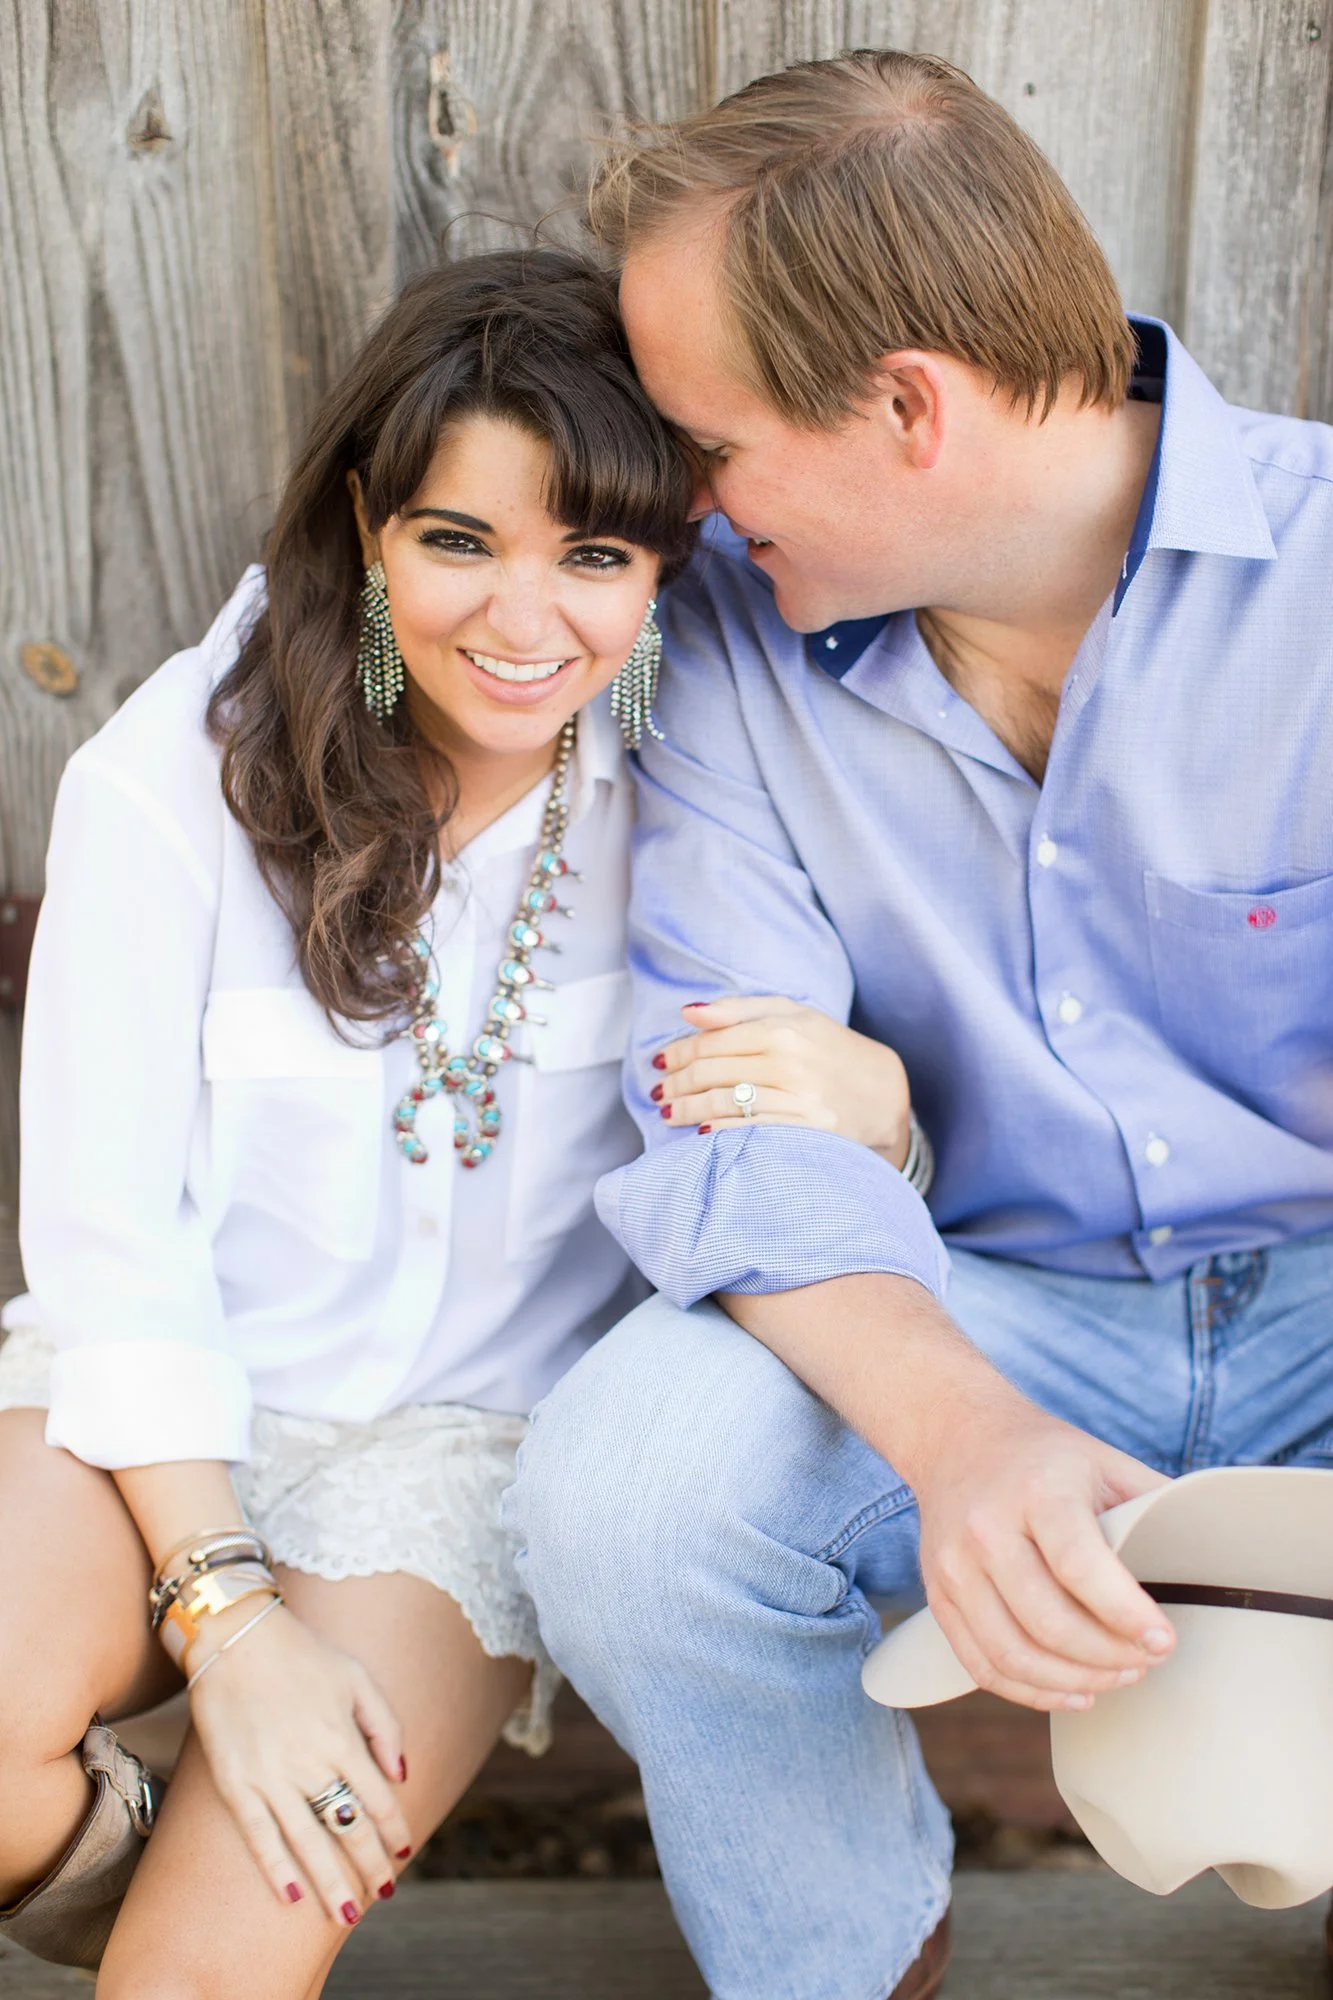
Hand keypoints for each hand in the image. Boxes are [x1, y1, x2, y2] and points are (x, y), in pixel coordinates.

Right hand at [187, 1600, 410, 1925]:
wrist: (235, 1637)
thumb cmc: (302, 1654)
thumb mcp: (357, 1676)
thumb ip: (385, 1725)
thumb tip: (402, 1773)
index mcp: (342, 1737)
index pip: (378, 1800)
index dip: (394, 1832)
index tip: (403, 1853)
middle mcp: (310, 1762)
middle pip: (348, 1828)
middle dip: (369, 1866)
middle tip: (382, 1893)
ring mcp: (270, 1776)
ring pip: (307, 1843)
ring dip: (331, 1882)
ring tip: (348, 1913)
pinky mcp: (235, 1783)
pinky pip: (258, 1836)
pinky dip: (276, 1869)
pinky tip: (293, 1896)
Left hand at [653, 996, 912, 1161]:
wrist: (882, 1091)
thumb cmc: (829, 1047)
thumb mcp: (793, 1013)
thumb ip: (738, 1009)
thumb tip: (688, 1012)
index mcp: (782, 1029)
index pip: (711, 1041)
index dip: (678, 1053)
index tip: (660, 1062)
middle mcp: (789, 1062)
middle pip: (712, 1072)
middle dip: (677, 1083)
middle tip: (659, 1091)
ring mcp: (799, 1098)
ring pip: (724, 1103)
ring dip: (688, 1109)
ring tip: (669, 1112)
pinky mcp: (807, 1130)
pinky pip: (750, 1131)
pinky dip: (719, 1131)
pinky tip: (701, 1132)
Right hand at [913, 1398, 1175, 1710]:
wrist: (955, 1436)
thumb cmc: (1044, 1456)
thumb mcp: (1103, 1461)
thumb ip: (1152, 1506)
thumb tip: (1216, 1551)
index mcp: (1037, 1489)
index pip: (1080, 1565)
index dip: (1125, 1613)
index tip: (1163, 1640)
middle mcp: (986, 1527)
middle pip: (1048, 1620)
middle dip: (1109, 1657)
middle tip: (1146, 1661)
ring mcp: (953, 1564)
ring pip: (1013, 1652)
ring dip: (1075, 1681)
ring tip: (1117, 1678)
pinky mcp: (938, 1594)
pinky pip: (982, 1664)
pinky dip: (1031, 1692)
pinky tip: (1072, 1691)